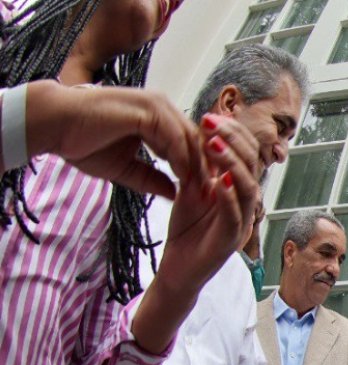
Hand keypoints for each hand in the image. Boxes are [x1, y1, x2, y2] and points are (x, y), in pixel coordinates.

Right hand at [27, 81, 205, 199]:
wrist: (54, 124)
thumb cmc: (81, 142)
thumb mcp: (125, 168)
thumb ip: (151, 178)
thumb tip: (174, 194)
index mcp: (158, 117)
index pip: (190, 143)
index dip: (200, 170)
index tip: (206, 196)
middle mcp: (161, 107)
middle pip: (196, 141)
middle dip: (206, 170)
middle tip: (214, 197)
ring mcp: (155, 105)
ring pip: (189, 139)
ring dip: (198, 167)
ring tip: (203, 193)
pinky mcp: (147, 110)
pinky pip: (174, 138)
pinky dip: (182, 159)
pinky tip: (185, 180)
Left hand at [154, 114, 260, 296]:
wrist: (178, 270)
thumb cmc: (187, 231)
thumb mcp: (191, 191)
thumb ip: (199, 168)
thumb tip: (202, 134)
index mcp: (237, 190)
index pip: (246, 154)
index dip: (232, 133)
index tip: (209, 116)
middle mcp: (245, 205)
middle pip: (252, 166)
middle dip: (233, 140)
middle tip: (209, 122)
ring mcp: (241, 223)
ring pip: (248, 188)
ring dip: (231, 163)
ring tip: (212, 143)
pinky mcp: (230, 242)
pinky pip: (235, 215)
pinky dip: (228, 197)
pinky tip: (216, 181)